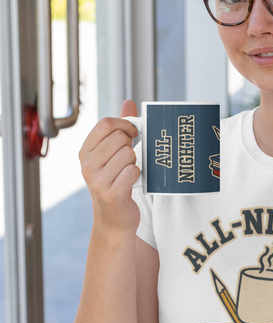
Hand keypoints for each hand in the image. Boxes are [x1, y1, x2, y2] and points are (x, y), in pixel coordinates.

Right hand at [79, 99, 140, 233]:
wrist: (114, 219)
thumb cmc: (115, 182)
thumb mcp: (112, 155)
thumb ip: (120, 128)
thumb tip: (129, 103)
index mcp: (85, 151)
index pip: (105, 123)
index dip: (124, 124)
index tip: (133, 133)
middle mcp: (87, 165)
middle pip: (119, 138)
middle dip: (131, 147)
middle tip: (128, 160)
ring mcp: (97, 181)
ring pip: (128, 155)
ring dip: (134, 163)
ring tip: (127, 174)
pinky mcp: (111, 194)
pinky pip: (133, 172)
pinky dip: (137, 176)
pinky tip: (130, 183)